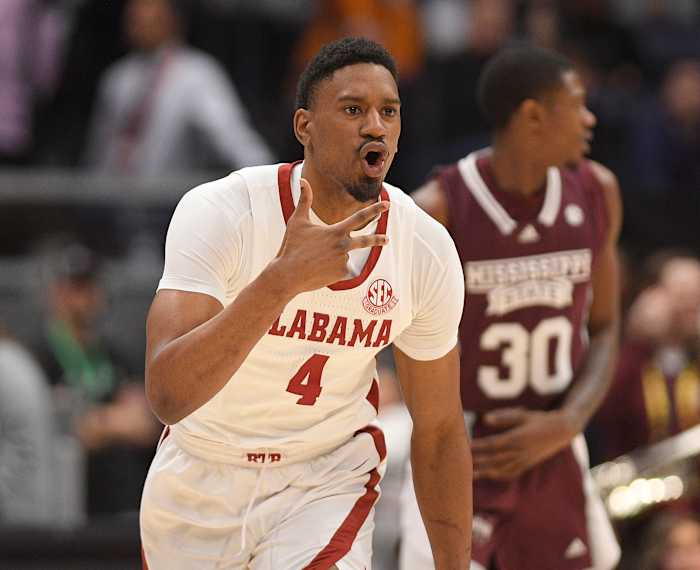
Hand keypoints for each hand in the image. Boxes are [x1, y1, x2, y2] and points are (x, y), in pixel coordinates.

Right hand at [272, 178, 388, 293]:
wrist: (288, 275)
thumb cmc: (291, 246)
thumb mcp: (297, 221)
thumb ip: (305, 200)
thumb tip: (303, 180)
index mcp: (336, 231)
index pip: (360, 217)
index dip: (375, 209)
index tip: (387, 205)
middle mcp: (343, 245)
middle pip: (366, 241)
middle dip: (378, 239)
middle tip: (387, 239)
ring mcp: (344, 261)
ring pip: (343, 257)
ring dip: (331, 259)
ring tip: (316, 262)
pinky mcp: (341, 274)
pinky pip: (341, 271)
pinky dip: (332, 271)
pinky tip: (319, 272)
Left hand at [471, 407, 578, 480]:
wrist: (562, 431)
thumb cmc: (540, 419)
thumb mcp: (522, 414)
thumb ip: (504, 417)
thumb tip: (485, 419)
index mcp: (518, 439)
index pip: (492, 445)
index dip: (478, 447)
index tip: (464, 447)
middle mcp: (520, 452)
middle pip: (493, 459)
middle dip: (476, 462)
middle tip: (458, 463)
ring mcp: (524, 460)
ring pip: (501, 469)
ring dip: (484, 472)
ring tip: (468, 474)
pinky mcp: (526, 464)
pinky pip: (510, 472)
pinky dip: (497, 475)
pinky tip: (486, 474)